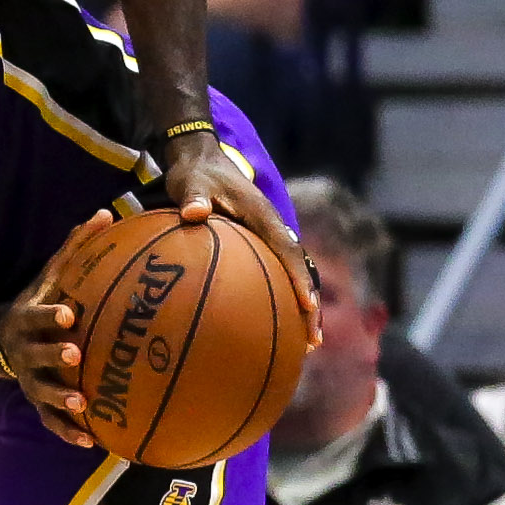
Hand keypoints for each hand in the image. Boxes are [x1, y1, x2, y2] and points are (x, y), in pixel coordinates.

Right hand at [0, 211, 110, 447]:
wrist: (3, 340)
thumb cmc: (39, 305)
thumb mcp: (49, 277)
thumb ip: (74, 249)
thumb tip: (105, 213)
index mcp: (28, 320)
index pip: (37, 317)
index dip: (50, 316)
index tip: (69, 314)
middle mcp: (26, 353)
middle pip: (37, 357)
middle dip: (53, 358)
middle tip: (74, 357)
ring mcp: (30, 380)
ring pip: (42, 394)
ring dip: (60, 402)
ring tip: (82, 408)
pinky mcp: (37, 402)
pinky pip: (50, 422)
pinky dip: (68, 433)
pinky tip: (92, 442)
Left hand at [160, 132, 320, 352]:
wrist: (200, 160)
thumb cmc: (195, 173)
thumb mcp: (190, 181)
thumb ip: (193, 196)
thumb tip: (194, 213)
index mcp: (263, 215)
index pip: (287, 248)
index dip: (298, 277)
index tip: (306, 304)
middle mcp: (272, 228)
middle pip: (298, 269)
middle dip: (309, 304)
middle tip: (313, 339)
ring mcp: (266, 238)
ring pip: (290, 275)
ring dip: (300, 307)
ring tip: (305, 344)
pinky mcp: (256, 244)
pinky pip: (270, 274)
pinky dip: (276, 298)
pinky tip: (268, 327)